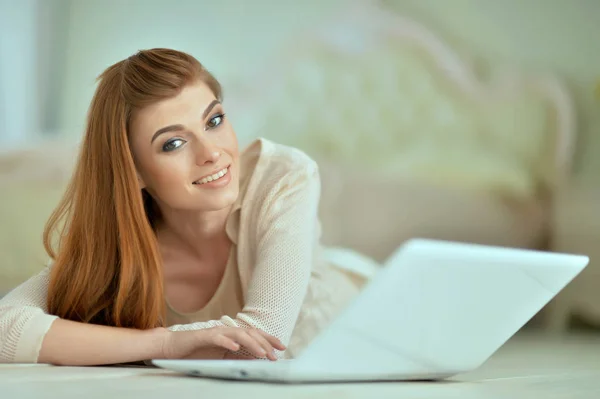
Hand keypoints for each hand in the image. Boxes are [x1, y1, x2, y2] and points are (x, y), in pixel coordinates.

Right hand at [160, 326, 285, 360]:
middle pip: (250, 333)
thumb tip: (256, 361)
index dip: (269, 339)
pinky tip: (235, 348)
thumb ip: (237, 358)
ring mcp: (215, 333)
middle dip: (265, 343)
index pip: (255, 335)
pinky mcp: (202, 337)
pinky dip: (227, 342)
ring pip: (237, 334)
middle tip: (275, 356)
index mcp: (232, 336)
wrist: (172, 347)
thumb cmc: (197, 353)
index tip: (282, 348)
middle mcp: (226, 331)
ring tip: (261, 353)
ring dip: (251, 343)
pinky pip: (217, 338)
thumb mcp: (221, 358)